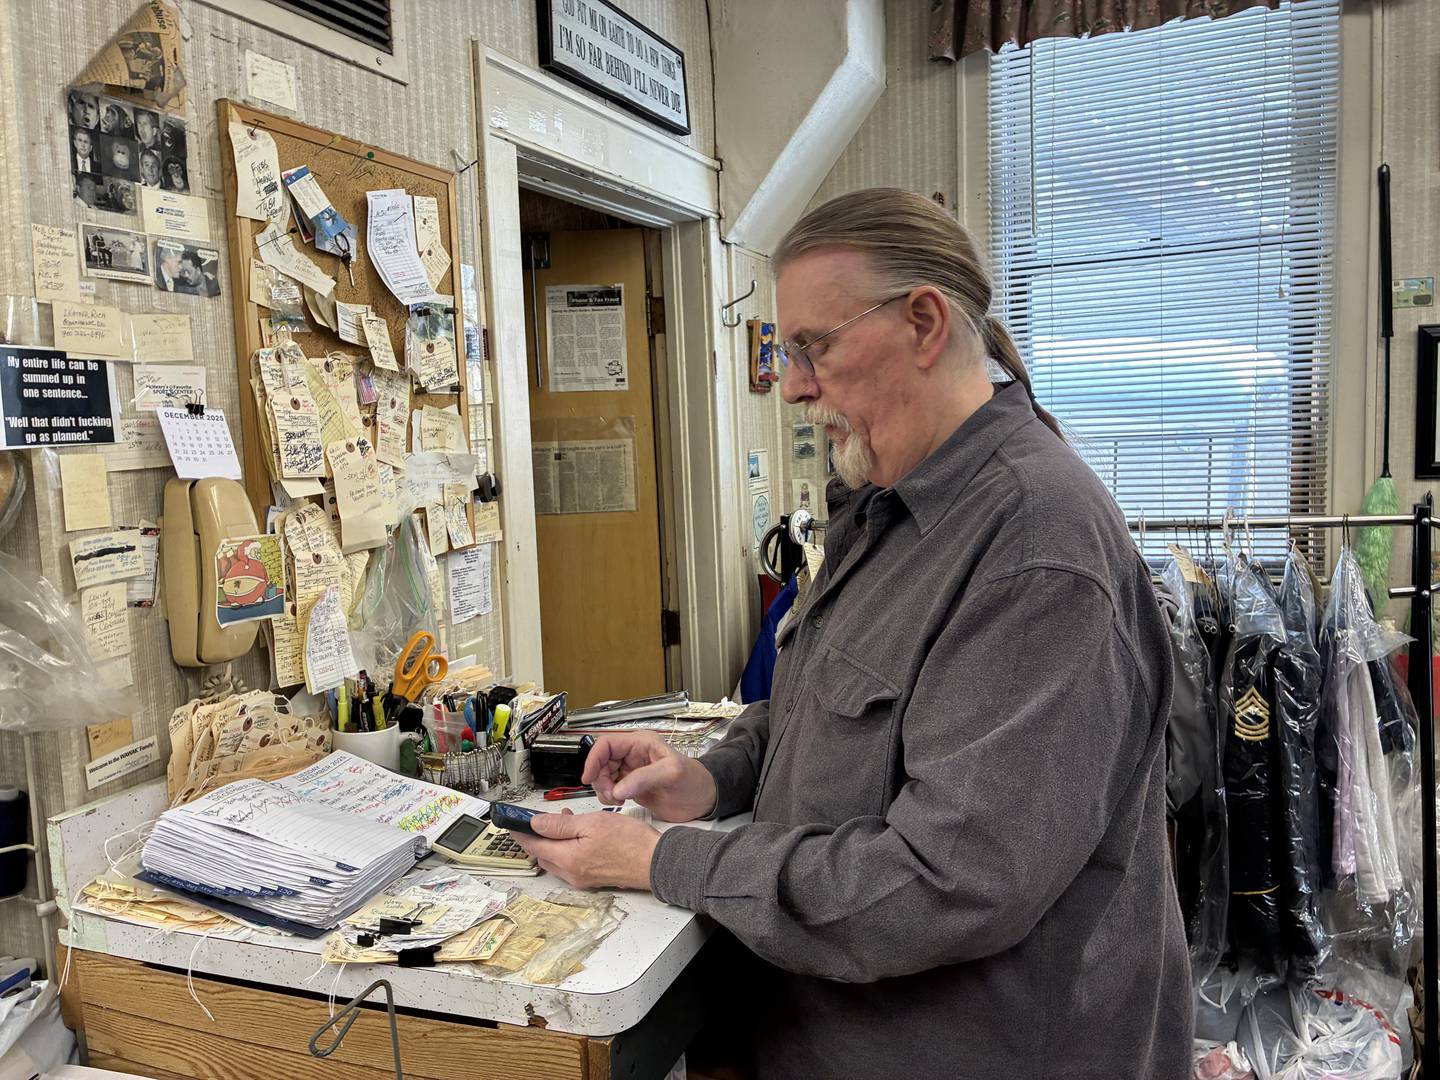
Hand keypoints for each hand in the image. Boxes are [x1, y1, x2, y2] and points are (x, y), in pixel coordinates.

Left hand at [513, 810, 660, 890]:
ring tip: (564, 820)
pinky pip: (569, 863)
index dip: (520, 832)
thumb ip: (560, 825)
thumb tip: (535, 823)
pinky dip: (566, 848)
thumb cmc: (630, 842)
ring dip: (553, 840)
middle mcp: (571, 873)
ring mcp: (582, 878)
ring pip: (555, 858)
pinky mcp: (592, 878)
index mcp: (567, 859)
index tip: (511, 822)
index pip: (533, 845)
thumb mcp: (592, 823)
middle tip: (540, 816)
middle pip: (542, 854)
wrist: (656, 862)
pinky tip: (578, 835)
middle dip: (538, 834)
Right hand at [581, 732, 716, 822]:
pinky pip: (610, 789)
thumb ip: (644, 778)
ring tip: (617, 799)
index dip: (594, 759)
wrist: (702, 800)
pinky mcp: (631, 787)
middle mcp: (633, 755)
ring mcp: (631, 772)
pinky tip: (620, 801)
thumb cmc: (694, 780)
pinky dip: (609, 797)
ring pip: (603, 777)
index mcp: (641, 743)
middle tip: (610, 794)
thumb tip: (618, 788)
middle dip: (600, 779)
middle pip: (601, 762)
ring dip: (604, 790)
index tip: (589, 776)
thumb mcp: (671, 773)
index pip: (607, 744)